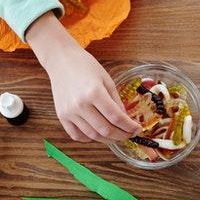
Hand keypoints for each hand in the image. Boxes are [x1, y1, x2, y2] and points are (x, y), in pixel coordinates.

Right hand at [26, 12, 141, 142]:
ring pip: (92, 135)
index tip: (137, 129)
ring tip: (116, 136)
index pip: (116, 117)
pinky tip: (98, 134)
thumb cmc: (86, 66)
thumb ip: (116, 101)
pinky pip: (76, 135)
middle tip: (129, 135)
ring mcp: (69, 112)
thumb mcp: (107, 80)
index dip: (129, 126)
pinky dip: (89, 138)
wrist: (61, 61)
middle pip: (105, 129)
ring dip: (107, 139)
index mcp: (94, 92)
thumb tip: (125, 120)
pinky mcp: (61, 116)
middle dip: (121, 135)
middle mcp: (80, 104)